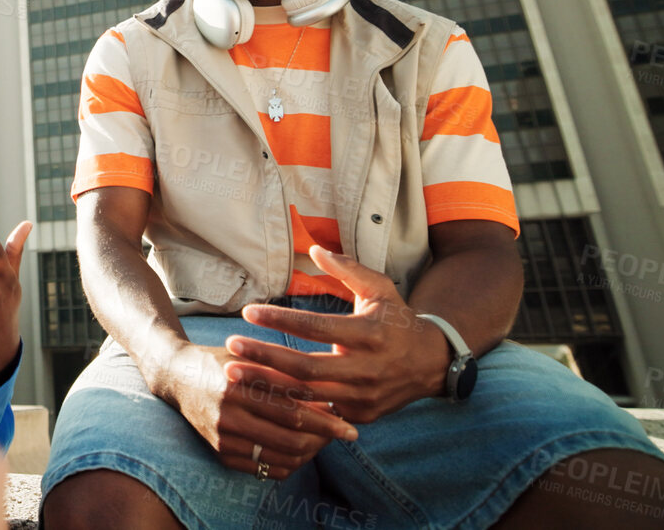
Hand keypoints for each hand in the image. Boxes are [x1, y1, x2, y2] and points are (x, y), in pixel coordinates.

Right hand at [156, 341, 356, 479]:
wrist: (177, 377)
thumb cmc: (222, 360)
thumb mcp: (250, 355)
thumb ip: (283, 371)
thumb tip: (329, 386)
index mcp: (238, 385)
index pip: (293, 409)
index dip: (325, 418)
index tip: (349, 421)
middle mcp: (229, 414)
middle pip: (290, 437)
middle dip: (324, 438)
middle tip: (345, 434)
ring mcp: (223, 437)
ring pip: (280, 457)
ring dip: (310, 452)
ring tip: (325, 441)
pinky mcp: (220, 452)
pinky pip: (263, 469)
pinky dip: (289, 464)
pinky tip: (301, 451)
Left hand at [227, 245, 450, 422]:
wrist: (432, 363)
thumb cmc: (397, 320)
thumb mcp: (380, 288)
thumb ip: (347, 269)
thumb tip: (314, 248)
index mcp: (369, 333)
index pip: (316, 327)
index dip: (281, 320)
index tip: (249, 312)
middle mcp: (367, 368)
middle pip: (306, 368)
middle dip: (265, 358)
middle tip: (231, 347)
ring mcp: (364, 396)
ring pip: (307, 395)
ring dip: (268, 385)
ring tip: (234, 372)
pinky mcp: (361, 415)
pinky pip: (318, 413)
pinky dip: (288, 406)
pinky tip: (259, 396)